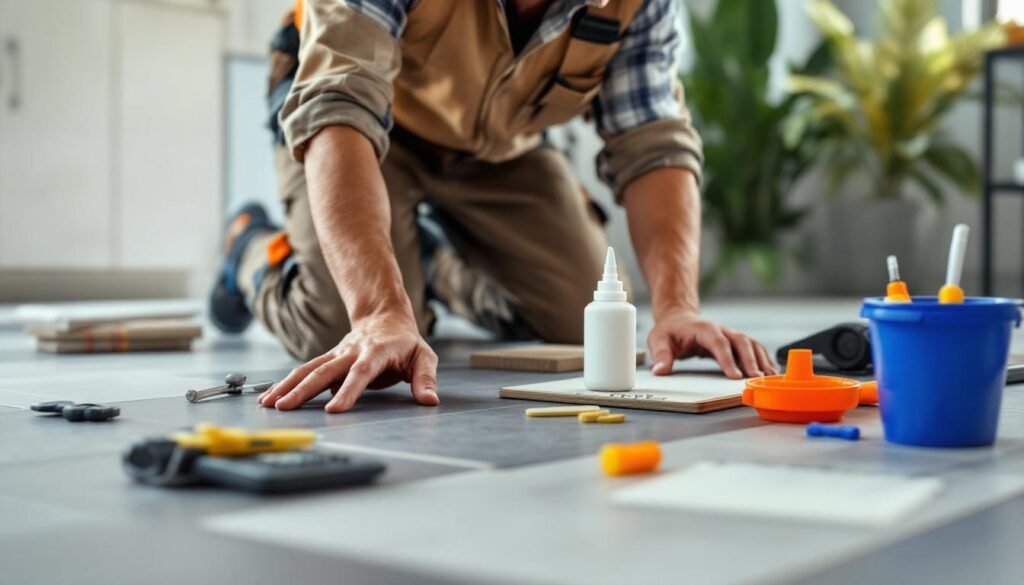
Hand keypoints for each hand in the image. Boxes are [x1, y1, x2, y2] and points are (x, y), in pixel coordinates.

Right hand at [258, 312, 439, 412]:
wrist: (385, 315)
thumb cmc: (406, 342)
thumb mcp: (424, 356)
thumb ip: (425, 378)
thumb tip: (430, 400)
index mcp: (376, 351)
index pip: (360, 373)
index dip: (347, 390)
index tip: (335, 410)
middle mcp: (351, 351)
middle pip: (324, 371)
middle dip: (303, 390)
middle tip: (285, 407)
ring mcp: (336, 354)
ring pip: (308, 369)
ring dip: (287, 386)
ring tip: (268, 404)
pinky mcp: (327, 358)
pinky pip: (305, 371)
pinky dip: (286, 383)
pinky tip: (269, 397)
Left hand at [648, 310, 776, 378]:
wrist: (679, 318)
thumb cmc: (669, 330)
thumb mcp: (658, 340)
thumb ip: (660, 355)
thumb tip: (660, 371)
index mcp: (704, 328)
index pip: (718, 343)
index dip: (728, 359)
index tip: (735, 376)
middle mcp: (722, 330)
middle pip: (742, 342)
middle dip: (751, 360)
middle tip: (757, 378)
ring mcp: (731, 335)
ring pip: (752, 345)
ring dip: (763, 360)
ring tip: (770, 378)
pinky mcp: (736, 343)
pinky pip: (755, 350)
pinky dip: (764, 360)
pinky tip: (771, 374)